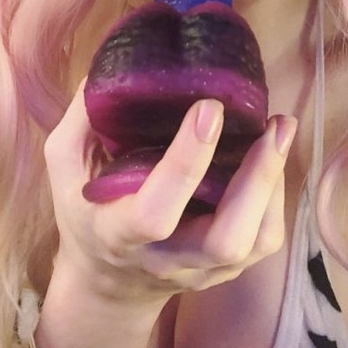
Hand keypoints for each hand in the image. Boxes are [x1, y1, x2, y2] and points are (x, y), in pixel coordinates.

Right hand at [44, 80, 297, 309]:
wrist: (109, 282)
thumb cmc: (86, 211)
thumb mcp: (67, 167)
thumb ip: (82, 120)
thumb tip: (112, 64)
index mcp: (119, 234)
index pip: (155, 213)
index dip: (186, 163)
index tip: (209, 109)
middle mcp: (167, 260)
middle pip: (224, 240)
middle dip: (255, 180)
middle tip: (272, 124)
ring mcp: (204, 270)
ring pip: (255, 242)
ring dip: (274, 183)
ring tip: (281, 128)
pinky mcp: (231, 268)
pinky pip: (265, 239)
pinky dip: (276, 194)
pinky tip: (273, 154)